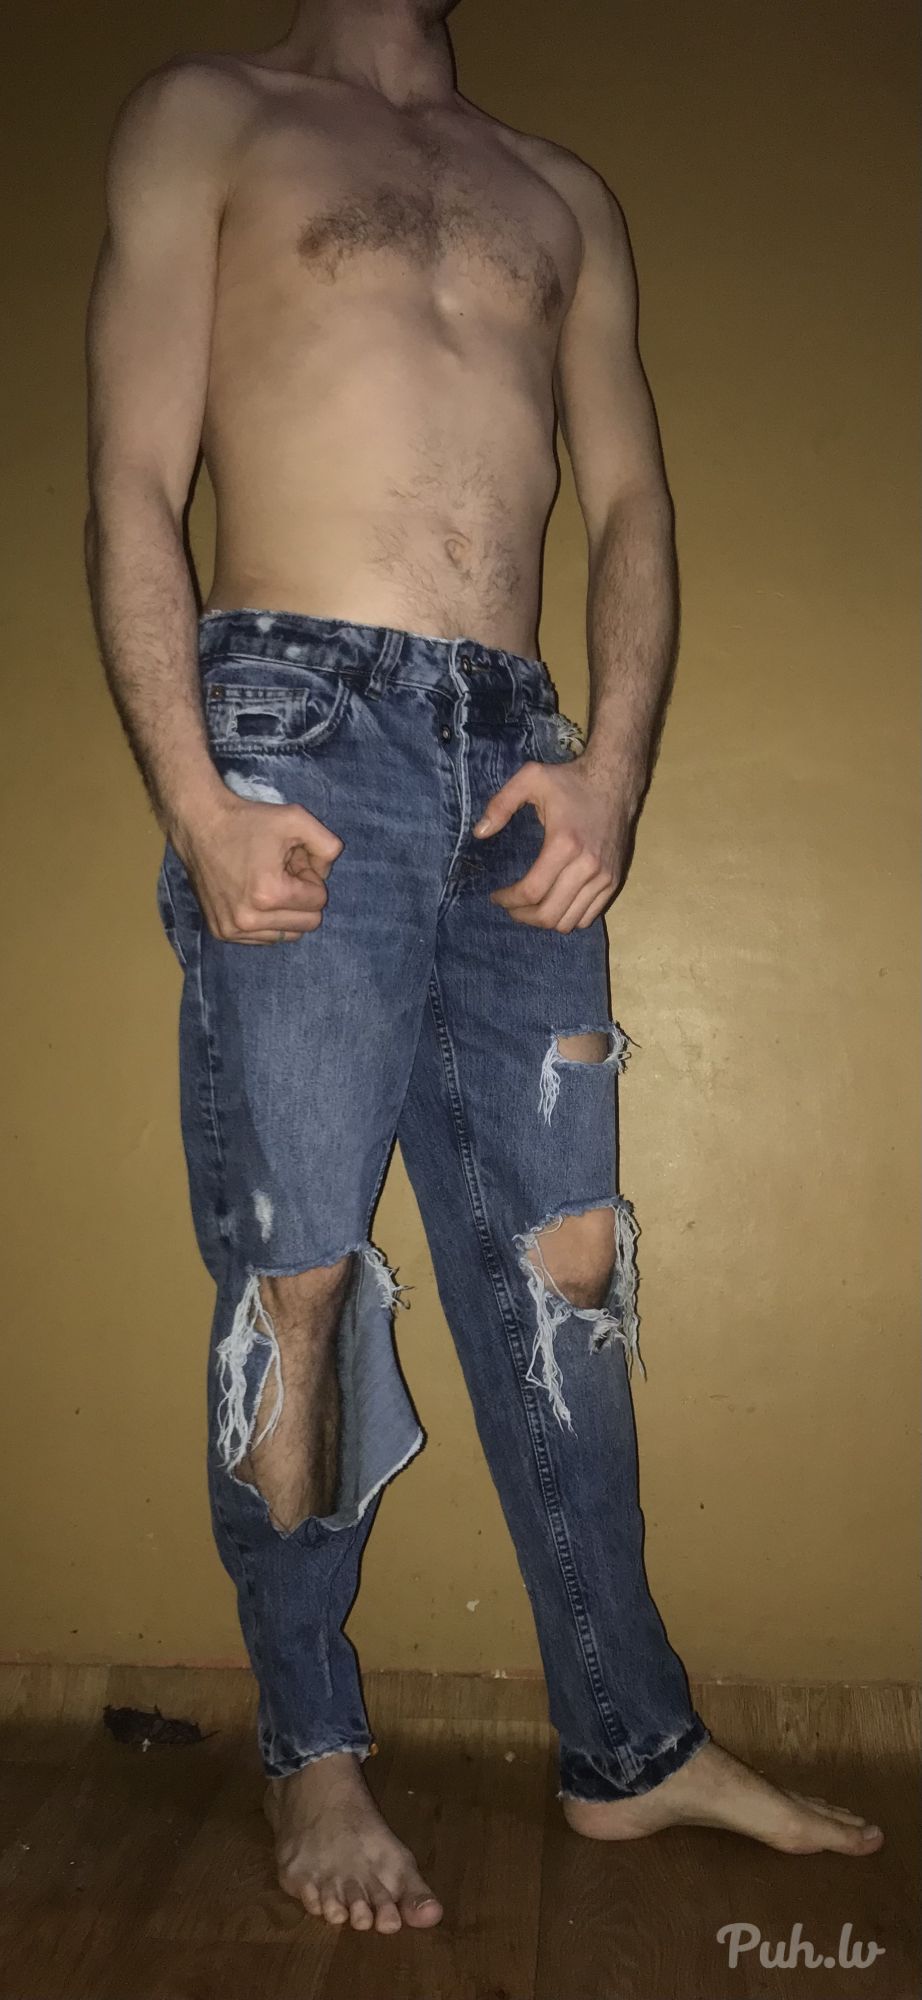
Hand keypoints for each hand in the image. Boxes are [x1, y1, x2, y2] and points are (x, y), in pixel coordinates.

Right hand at [174, 792, 342, 943]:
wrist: (199, 825)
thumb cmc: (248, 821)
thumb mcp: (297, 819)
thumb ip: (328, 845)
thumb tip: (328, 873)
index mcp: (269, 894)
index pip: (318, 902)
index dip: (311, 877)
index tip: (293, 861)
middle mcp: (249, 919)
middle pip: (307, 924)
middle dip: (302, 898)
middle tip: (283, 873)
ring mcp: (232, 930)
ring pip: (287, 935)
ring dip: (285, 911)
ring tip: (268, 883)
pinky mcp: (221, 933)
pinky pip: (264, 938)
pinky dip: (267, 920)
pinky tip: (254, 894)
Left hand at [473, 755, 634, 931]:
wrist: (615, 781)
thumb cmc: (570, 781)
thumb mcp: (531, 778)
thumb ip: (501, 803)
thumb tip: (480, 832)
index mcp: (564, 844)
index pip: (532, 891)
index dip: (508, 901)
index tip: (495, 896)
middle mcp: (587, 865)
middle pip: (549, 914)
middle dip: (522, 916)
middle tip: (509, 907)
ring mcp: (604, 876)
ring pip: (569, 922)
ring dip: (544, 921)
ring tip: (529, 908)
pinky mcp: (614, 881)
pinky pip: (588, 916)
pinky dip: (567, 918)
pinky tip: (554, 904)